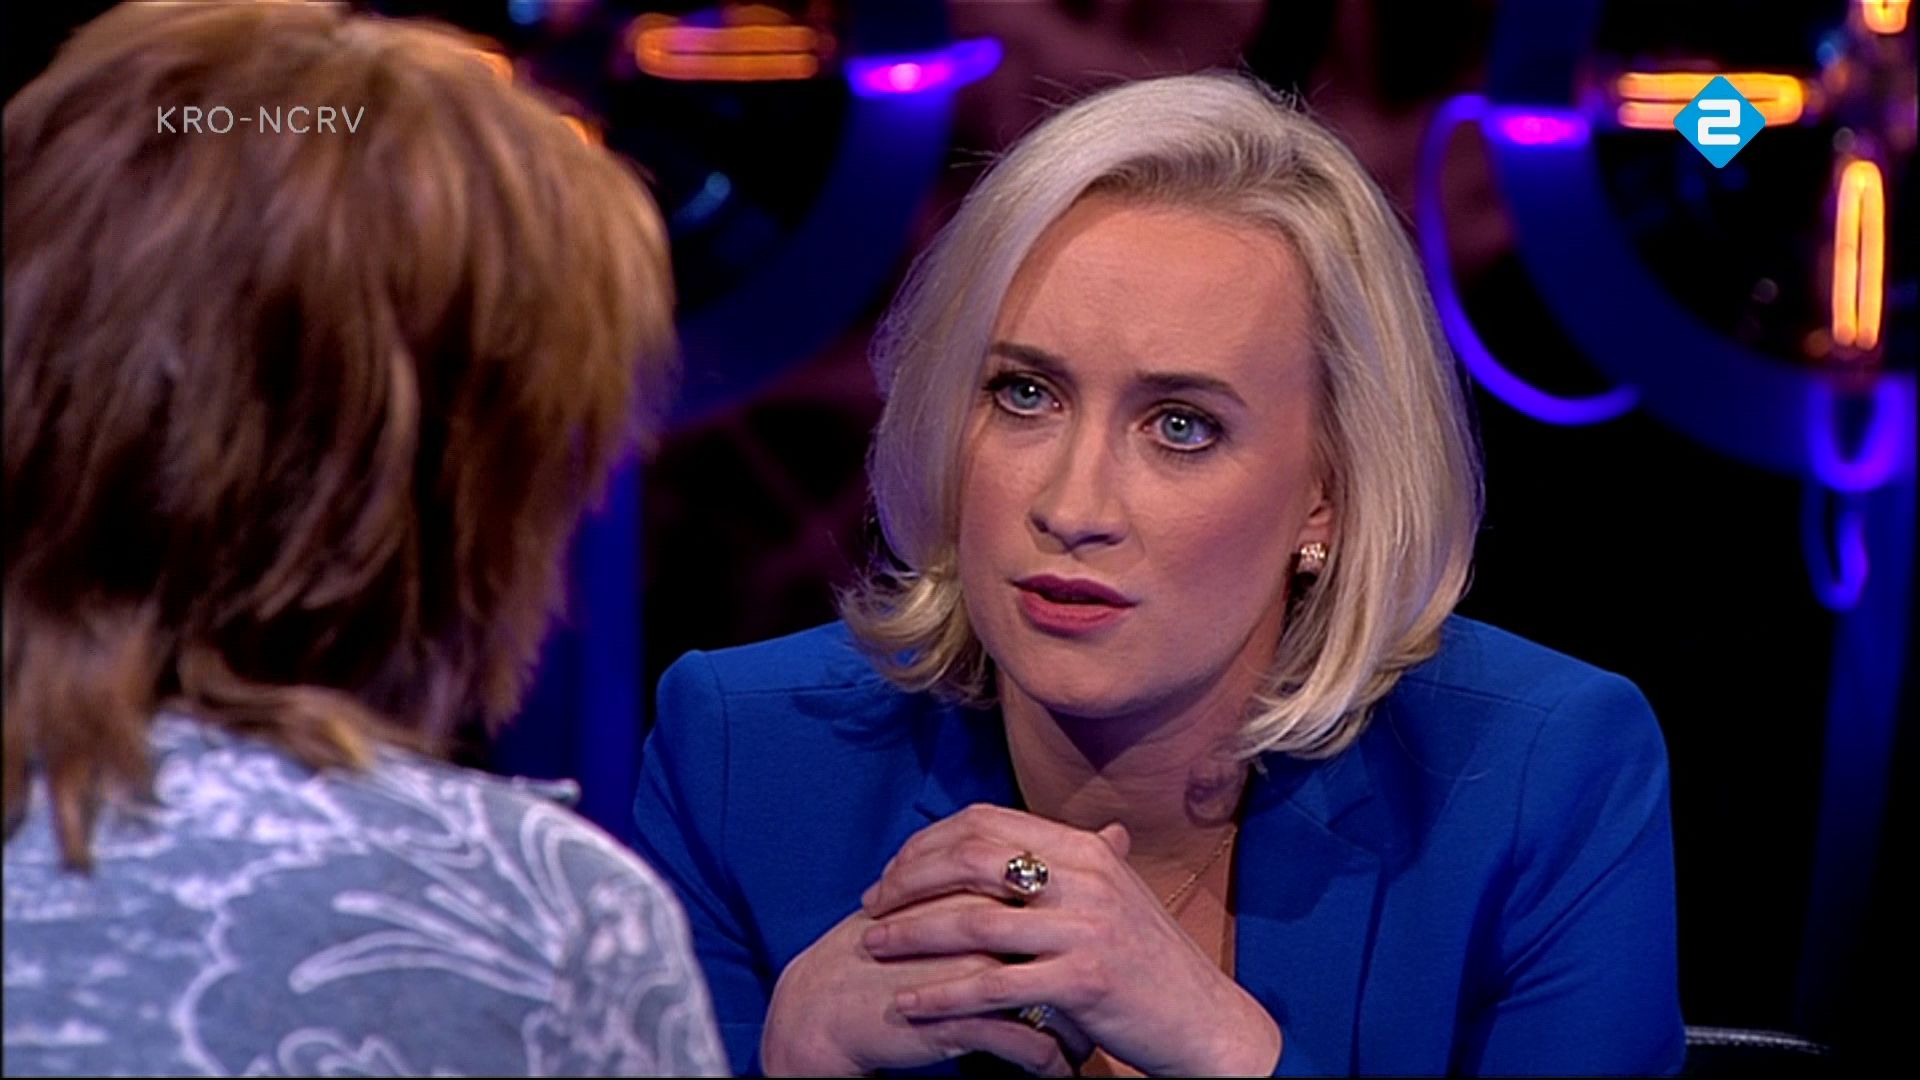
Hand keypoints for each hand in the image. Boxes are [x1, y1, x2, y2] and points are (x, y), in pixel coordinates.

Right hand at [760, 892, 1080, 1075]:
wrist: (827, 1002)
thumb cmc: (891, 944)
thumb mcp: (948, 901)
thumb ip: (1005, 876)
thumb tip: (1099, 836)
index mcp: (979, 885)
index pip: (1059, 899)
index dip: (1087, 927)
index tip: (1103, 952)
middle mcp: (981, 920)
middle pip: (1067, 946)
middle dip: (1096, 980)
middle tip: (1110, 1001)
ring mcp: (970, 969)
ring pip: (1056, 1001)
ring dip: (1079, 1030)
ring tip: (1089, 1046)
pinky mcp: (958, 1016)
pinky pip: (1026, 1047)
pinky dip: (1050, 1064)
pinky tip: (1058, 1071)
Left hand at [861, 804, 1282, 1075]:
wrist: (1204, 1019)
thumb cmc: (1150, 961)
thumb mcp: (1112, 894)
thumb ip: (1061, 863)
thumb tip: (1006, 837)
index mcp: (1085, 849)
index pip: (987, 823)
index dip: (930, 842)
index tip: (894, 870)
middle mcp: (1085, 878)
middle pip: (971, 861)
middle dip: (909, 881)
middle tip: (872, 904)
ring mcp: (1085, 929)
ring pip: (973, 923)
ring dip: (911, 934)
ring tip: (872, 945)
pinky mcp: (1082, 981)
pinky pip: (992, 986)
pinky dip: (941, 995)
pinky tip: (908, 1003)